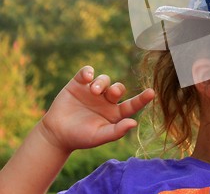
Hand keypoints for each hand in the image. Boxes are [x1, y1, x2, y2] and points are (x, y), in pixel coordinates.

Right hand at [39, 65, 154, 152]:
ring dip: (101, 82)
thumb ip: (116, 131)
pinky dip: (88, 71)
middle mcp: (106, 100)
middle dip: (116, 89)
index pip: (132, 104)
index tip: (152, 92)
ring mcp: (92, 91)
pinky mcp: (78, 84)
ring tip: (93, 90)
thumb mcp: (99, 137)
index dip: (142, 99)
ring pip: (104, 79)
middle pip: (117, 89)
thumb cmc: (80, 137)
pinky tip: (86, 76)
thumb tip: (134, 123)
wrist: (56, 134)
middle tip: (108, 94)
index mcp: (115, 113)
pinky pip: (86, 72)